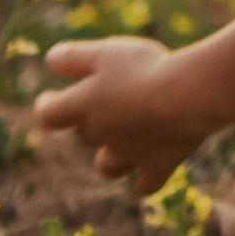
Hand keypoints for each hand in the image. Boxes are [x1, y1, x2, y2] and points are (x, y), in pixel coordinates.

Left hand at [33, 36, 224, 195]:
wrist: (187, 97)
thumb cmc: (145, 68)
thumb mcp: (107, 52)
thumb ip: (75, 57)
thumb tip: (50, 59)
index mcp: (83, 105)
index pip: (50, 114)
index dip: (47, 106)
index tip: (48, 98)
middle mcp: (101, 134)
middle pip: (83, 134)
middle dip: (86, 123)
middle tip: (99, 105)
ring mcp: (129, 154)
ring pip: (107, 165)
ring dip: (108, 157)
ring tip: (117, 146)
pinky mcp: (158, 164)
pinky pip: (146, 183)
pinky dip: (144, 182)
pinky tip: (145, 179)